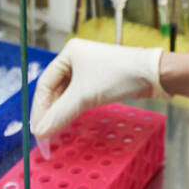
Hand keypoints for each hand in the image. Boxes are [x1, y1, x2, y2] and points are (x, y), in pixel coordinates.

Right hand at [30, 38, 164, 137]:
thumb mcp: (84, 96)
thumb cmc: (118, 76)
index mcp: (68, 53)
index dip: (39, 109)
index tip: (37, 130)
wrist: (152, 75)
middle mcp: (76, 58)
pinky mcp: (100, 80)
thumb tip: (40, 133)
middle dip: (49, 113)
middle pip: (55, 90)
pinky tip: (68, 122)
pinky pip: (79, 97)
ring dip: (61, 113)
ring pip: (67, 95)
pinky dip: (73, 110)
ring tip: (54, 133)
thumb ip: (59, 115)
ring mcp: (89, 69)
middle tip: (44, 135)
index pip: (44, 84)